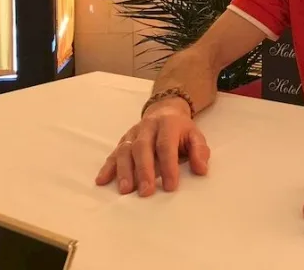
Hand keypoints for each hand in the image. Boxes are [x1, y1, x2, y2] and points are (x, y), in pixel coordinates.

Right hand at [94, 97, 210, 195]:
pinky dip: (107, 167)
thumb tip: (201, 170)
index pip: (166, 145)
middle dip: (143, 171)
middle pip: (142, 147)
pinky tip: (102, 181)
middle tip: (146, 192)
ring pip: (125, 150)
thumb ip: (200, 151)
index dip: (168, 166)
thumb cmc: (181, 130)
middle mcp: (148, 127)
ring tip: (126, 190)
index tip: (170, 187)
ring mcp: (133, 133)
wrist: (165, 111)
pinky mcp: (123, 140)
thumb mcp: (195, 136)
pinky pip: (113, 153)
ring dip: (124, 171)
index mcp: (168, 124)